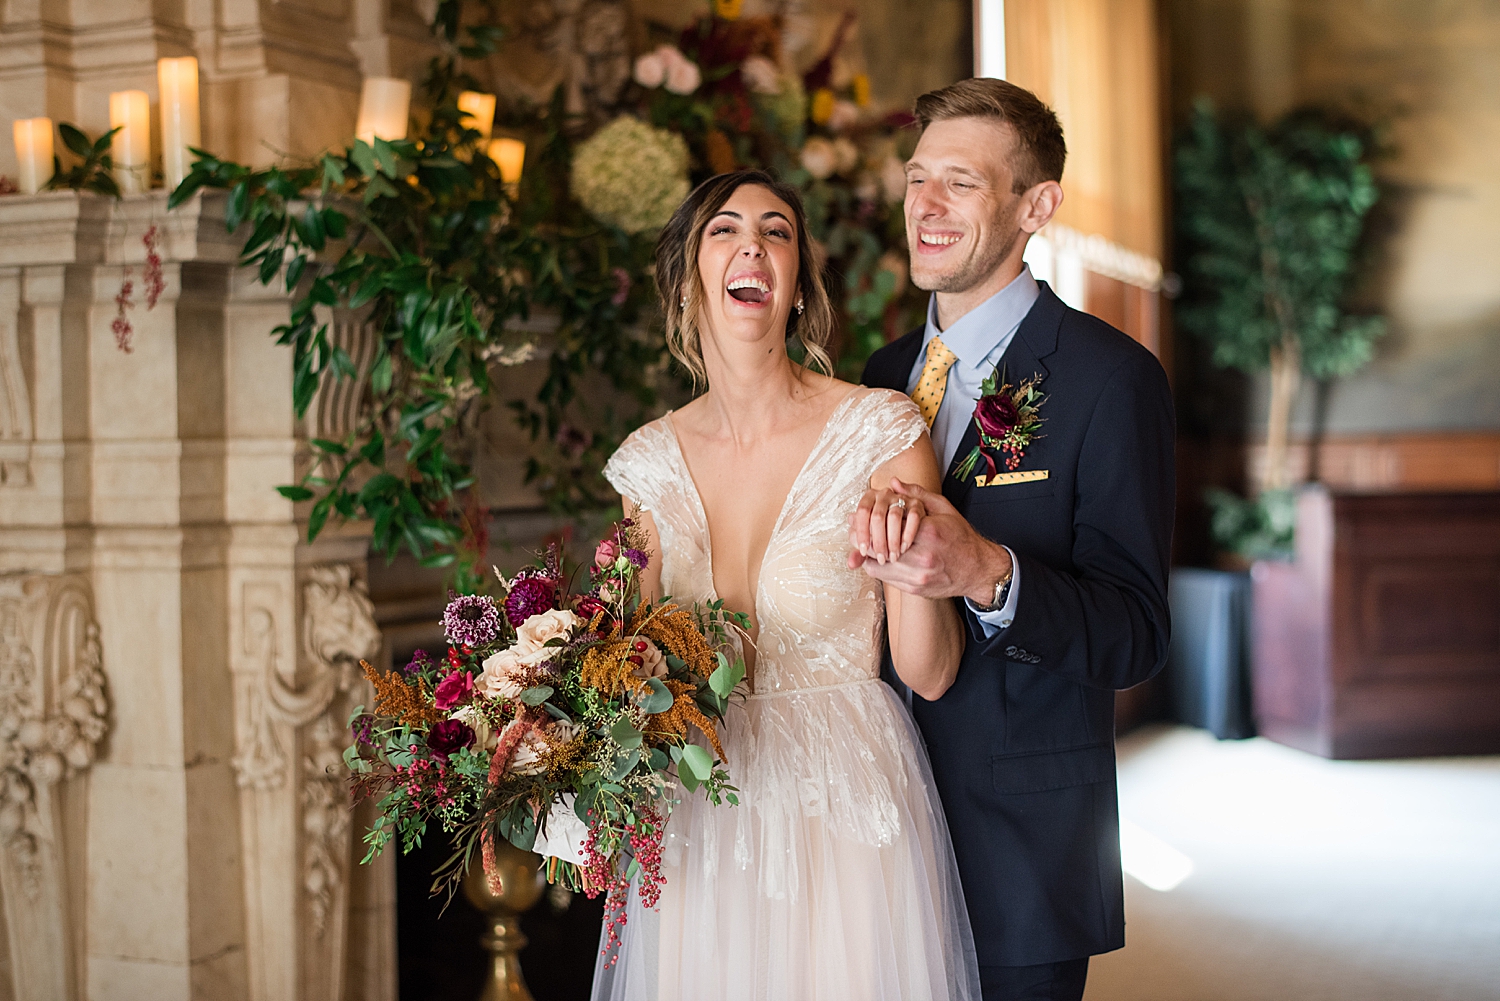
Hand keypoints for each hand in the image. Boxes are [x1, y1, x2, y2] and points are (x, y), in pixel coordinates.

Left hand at [847, 479, 1012, 602]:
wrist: (978, 570)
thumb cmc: (961, 538)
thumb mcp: (943, 509)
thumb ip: (916, 495)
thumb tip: (893, 483)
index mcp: (929, 533)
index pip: (886, 526)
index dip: (870, 521)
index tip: (864, 516)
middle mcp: (922, 558)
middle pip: (877, 548)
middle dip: (865, 538)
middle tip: (859, 530)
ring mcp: (918, 576)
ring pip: (876, 567)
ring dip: (869, 555)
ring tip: (870, 544)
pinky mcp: (914, 590)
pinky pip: (885, 579)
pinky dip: (879, 568)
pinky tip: (883, 557)